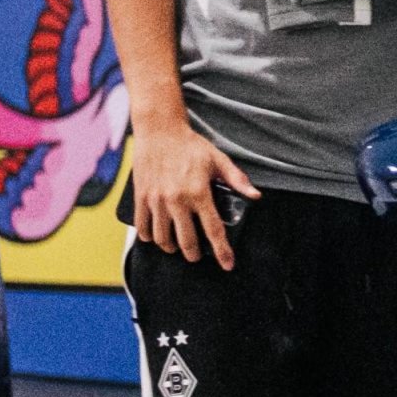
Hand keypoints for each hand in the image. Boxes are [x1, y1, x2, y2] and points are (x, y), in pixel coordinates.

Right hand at [129, 121, 259, 268]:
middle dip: (193, 254)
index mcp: (199, 193)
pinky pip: (142, 226)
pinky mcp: (140, 197)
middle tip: (197, 256)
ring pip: (162, 238)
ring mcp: (156, 200)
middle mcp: (176, 200)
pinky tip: (155, 238)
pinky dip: (149, 237)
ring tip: (177, 247)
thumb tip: (255, 197)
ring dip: (171, 248)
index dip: (222, 251)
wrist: (159, 131)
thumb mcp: (219, 160)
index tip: (228, 265)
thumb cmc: (191, 146)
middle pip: (186, 241)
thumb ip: (237, 180)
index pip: (214, 230)